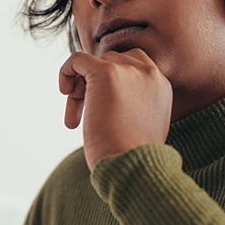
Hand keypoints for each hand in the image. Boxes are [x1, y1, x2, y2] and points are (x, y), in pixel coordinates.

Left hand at [58, 48, 172, 170]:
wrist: (133, 165)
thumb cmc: (132, 158)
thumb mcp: (141, 127)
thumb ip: (132, 107)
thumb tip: (108, 102)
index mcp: (160, 86)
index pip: (132, 64)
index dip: (112, 81)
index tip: (100, 106)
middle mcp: (148, 73)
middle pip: (110, 62)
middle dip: (92, 86)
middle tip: (83, 113)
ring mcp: (128, 70)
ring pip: (93, 62)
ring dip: (79, 88)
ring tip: (75, 116)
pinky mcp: (105, 72)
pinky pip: (77, 59)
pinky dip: (65, 71)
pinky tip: (64, 92)